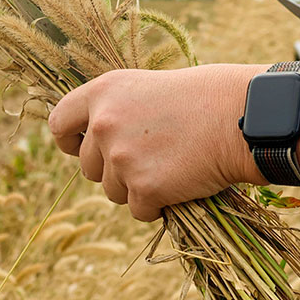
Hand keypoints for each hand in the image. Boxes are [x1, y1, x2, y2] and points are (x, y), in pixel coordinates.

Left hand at [48, 65, 266, 221]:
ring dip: (138, 188)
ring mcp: (122, 158)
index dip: (71, 142)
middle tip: (151, 159)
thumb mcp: (150, 89)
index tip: (85, 149)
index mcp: (103, 92)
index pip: (59, 124)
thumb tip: (101, 142)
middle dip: (115, 171)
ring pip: (113, 192)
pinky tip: (182, 183)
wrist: (240, 116)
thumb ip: (119, 110)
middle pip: (90, 168)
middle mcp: (104, 123)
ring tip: (173, 167)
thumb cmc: (205, 98)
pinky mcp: (144, 188)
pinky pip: (140, 210)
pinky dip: (159, 205)